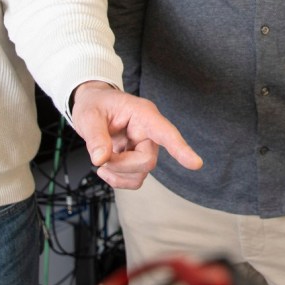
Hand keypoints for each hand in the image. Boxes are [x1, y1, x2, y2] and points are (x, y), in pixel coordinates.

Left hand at [69, 82, 202, 189]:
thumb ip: (95, 137)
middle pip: (147, 161)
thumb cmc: (95, 104)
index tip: (196, 164)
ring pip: (141, 174)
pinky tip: (106, 168)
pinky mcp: (138, 158)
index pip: (166, 133)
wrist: (93, 105)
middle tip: (100, 157)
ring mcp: (145, 147)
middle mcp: (149, 131)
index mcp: (143, 114)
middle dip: (121, 165)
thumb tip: (101, 160)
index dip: (181, 149)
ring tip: (101, 159)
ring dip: (118, 173)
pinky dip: (118, 179)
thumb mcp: (88, 115)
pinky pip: (134, 179)